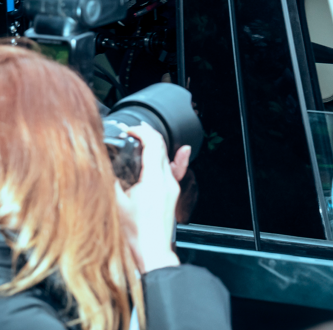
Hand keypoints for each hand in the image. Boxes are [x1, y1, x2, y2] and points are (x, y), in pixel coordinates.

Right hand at [115, 123, 190, 272]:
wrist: (152, 253)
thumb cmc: (136, 235)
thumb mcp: (115, 205)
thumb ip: (110, 182)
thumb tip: (102, 167)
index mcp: (154, 180)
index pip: (154, 145)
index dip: (142, 132)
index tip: (131, 129)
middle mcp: (168, 182)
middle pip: (162, 149)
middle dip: (148, 136)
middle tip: (134, 131)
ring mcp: (172, 189)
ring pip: (167, 159)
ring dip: (156, 147)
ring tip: (143, 140)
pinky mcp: (172, 195)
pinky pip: (174, 171)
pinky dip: (173, 160)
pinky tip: (180, 153)